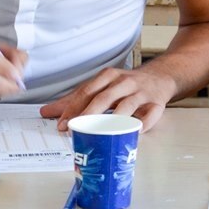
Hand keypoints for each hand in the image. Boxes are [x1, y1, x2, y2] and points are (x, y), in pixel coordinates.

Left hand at [39, 67, 176, 131]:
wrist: (161, 76)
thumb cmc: (127, 84)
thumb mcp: (102, 85)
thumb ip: (75, 99)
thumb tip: (47, 112)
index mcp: (108, 77)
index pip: (87, 91)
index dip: (73, 108)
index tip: (61, 123)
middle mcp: (124, 82)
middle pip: (104, 98)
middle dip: (89, 114)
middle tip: (76, 129)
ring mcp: (141, 92)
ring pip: (127, 105)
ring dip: (114, 119)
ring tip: (102, 132)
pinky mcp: (156, 103)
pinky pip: (150, 114)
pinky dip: (143, 123)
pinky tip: (134, 132)